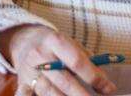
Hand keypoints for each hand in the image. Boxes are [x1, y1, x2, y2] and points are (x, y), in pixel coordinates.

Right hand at [0, 24, 115, 95]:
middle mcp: (40, 55)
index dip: (94, 77)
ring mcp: (29, 70)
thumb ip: (88, 61)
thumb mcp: (71, 44)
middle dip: (83, 95)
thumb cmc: (55, 45)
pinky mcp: (22, 83)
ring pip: (49, 92)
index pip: (77, 61)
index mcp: (55, 41)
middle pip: (64, 81)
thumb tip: (105, 83)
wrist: (23, 40)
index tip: (108, 88)